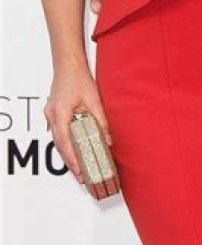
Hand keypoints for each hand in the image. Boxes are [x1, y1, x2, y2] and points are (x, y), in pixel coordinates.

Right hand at [44, 61, 112, 183]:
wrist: (68, 65)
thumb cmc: (80, 79)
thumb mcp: (94, 100)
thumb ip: (101, 120)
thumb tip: (108, 140)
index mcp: (60, 113)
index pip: (65, 141)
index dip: (72, 158)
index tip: (80, 171)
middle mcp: (52, 116)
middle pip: (60, 145)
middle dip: (70, 163)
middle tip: (82, 178)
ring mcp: (50, 115)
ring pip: (58, 141)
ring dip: (68, 156)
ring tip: (79, 171)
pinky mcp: (53, 114)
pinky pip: (59, 134)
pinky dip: (66, 145)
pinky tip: (74, 153)